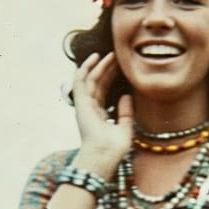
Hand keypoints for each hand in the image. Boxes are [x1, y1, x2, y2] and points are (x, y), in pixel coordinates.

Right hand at [71, 52, 132, 177]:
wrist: (104, 155)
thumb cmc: (114, 148)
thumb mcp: (126, 127)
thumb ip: (126, 112)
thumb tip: (127, 95)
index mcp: (99, 114)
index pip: (104, 90)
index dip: (111, 77)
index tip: (121, 66)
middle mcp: (90, 108)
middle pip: (98, 82)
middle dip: (107, 68)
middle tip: (118, 56)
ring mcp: (84, 105)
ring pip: (90, 79)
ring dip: (99, 65)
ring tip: (110, 53)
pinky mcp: (80, 102)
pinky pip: (81, 81)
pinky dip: (86, 68)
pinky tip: (94, 58)